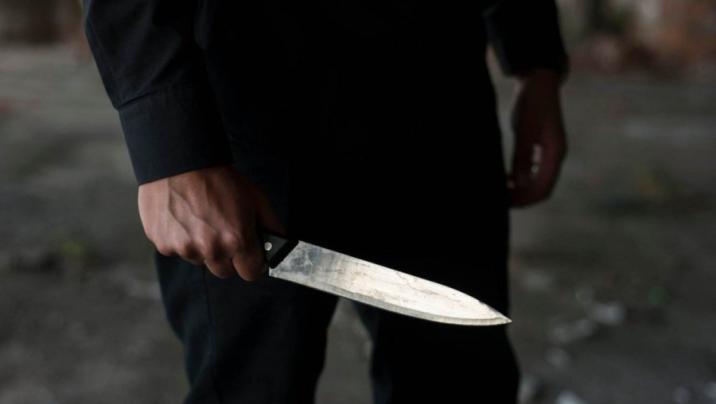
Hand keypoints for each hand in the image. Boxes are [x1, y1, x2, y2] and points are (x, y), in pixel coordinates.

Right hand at [137, 164, 285, 280]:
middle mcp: (211, 249)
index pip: (251, 273)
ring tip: (201, 220)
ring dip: (203, 248)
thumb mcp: (256, 198)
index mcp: (236, 240)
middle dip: (228, 257)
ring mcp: (185, 248)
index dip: (251, 262)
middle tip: (224, 232)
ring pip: (201, 261)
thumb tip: (281, 245)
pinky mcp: (163, 244)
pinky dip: (181, 240)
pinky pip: (178, 252)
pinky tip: (183, 219)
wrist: (180, 162)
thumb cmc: (219, 178)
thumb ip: (272, 226)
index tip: (249, 255)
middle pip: (225, 271)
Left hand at [508, 69, 567, 206]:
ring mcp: (549, 152)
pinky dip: (521, 179)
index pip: (544, 188)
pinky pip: (533, 171)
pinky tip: (505, 179)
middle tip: (499, 201)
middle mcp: (555, 156)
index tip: (506, 204)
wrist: (538, 81)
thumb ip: (523, 155)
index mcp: (555, 153)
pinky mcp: (541, 147)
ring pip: (537, 181)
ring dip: (521, 190)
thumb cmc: (532, 102)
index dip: (525, 200)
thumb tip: (519, 182)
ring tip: (500, 193)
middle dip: (522, 198)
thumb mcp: (524, 128)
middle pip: (541, 189)